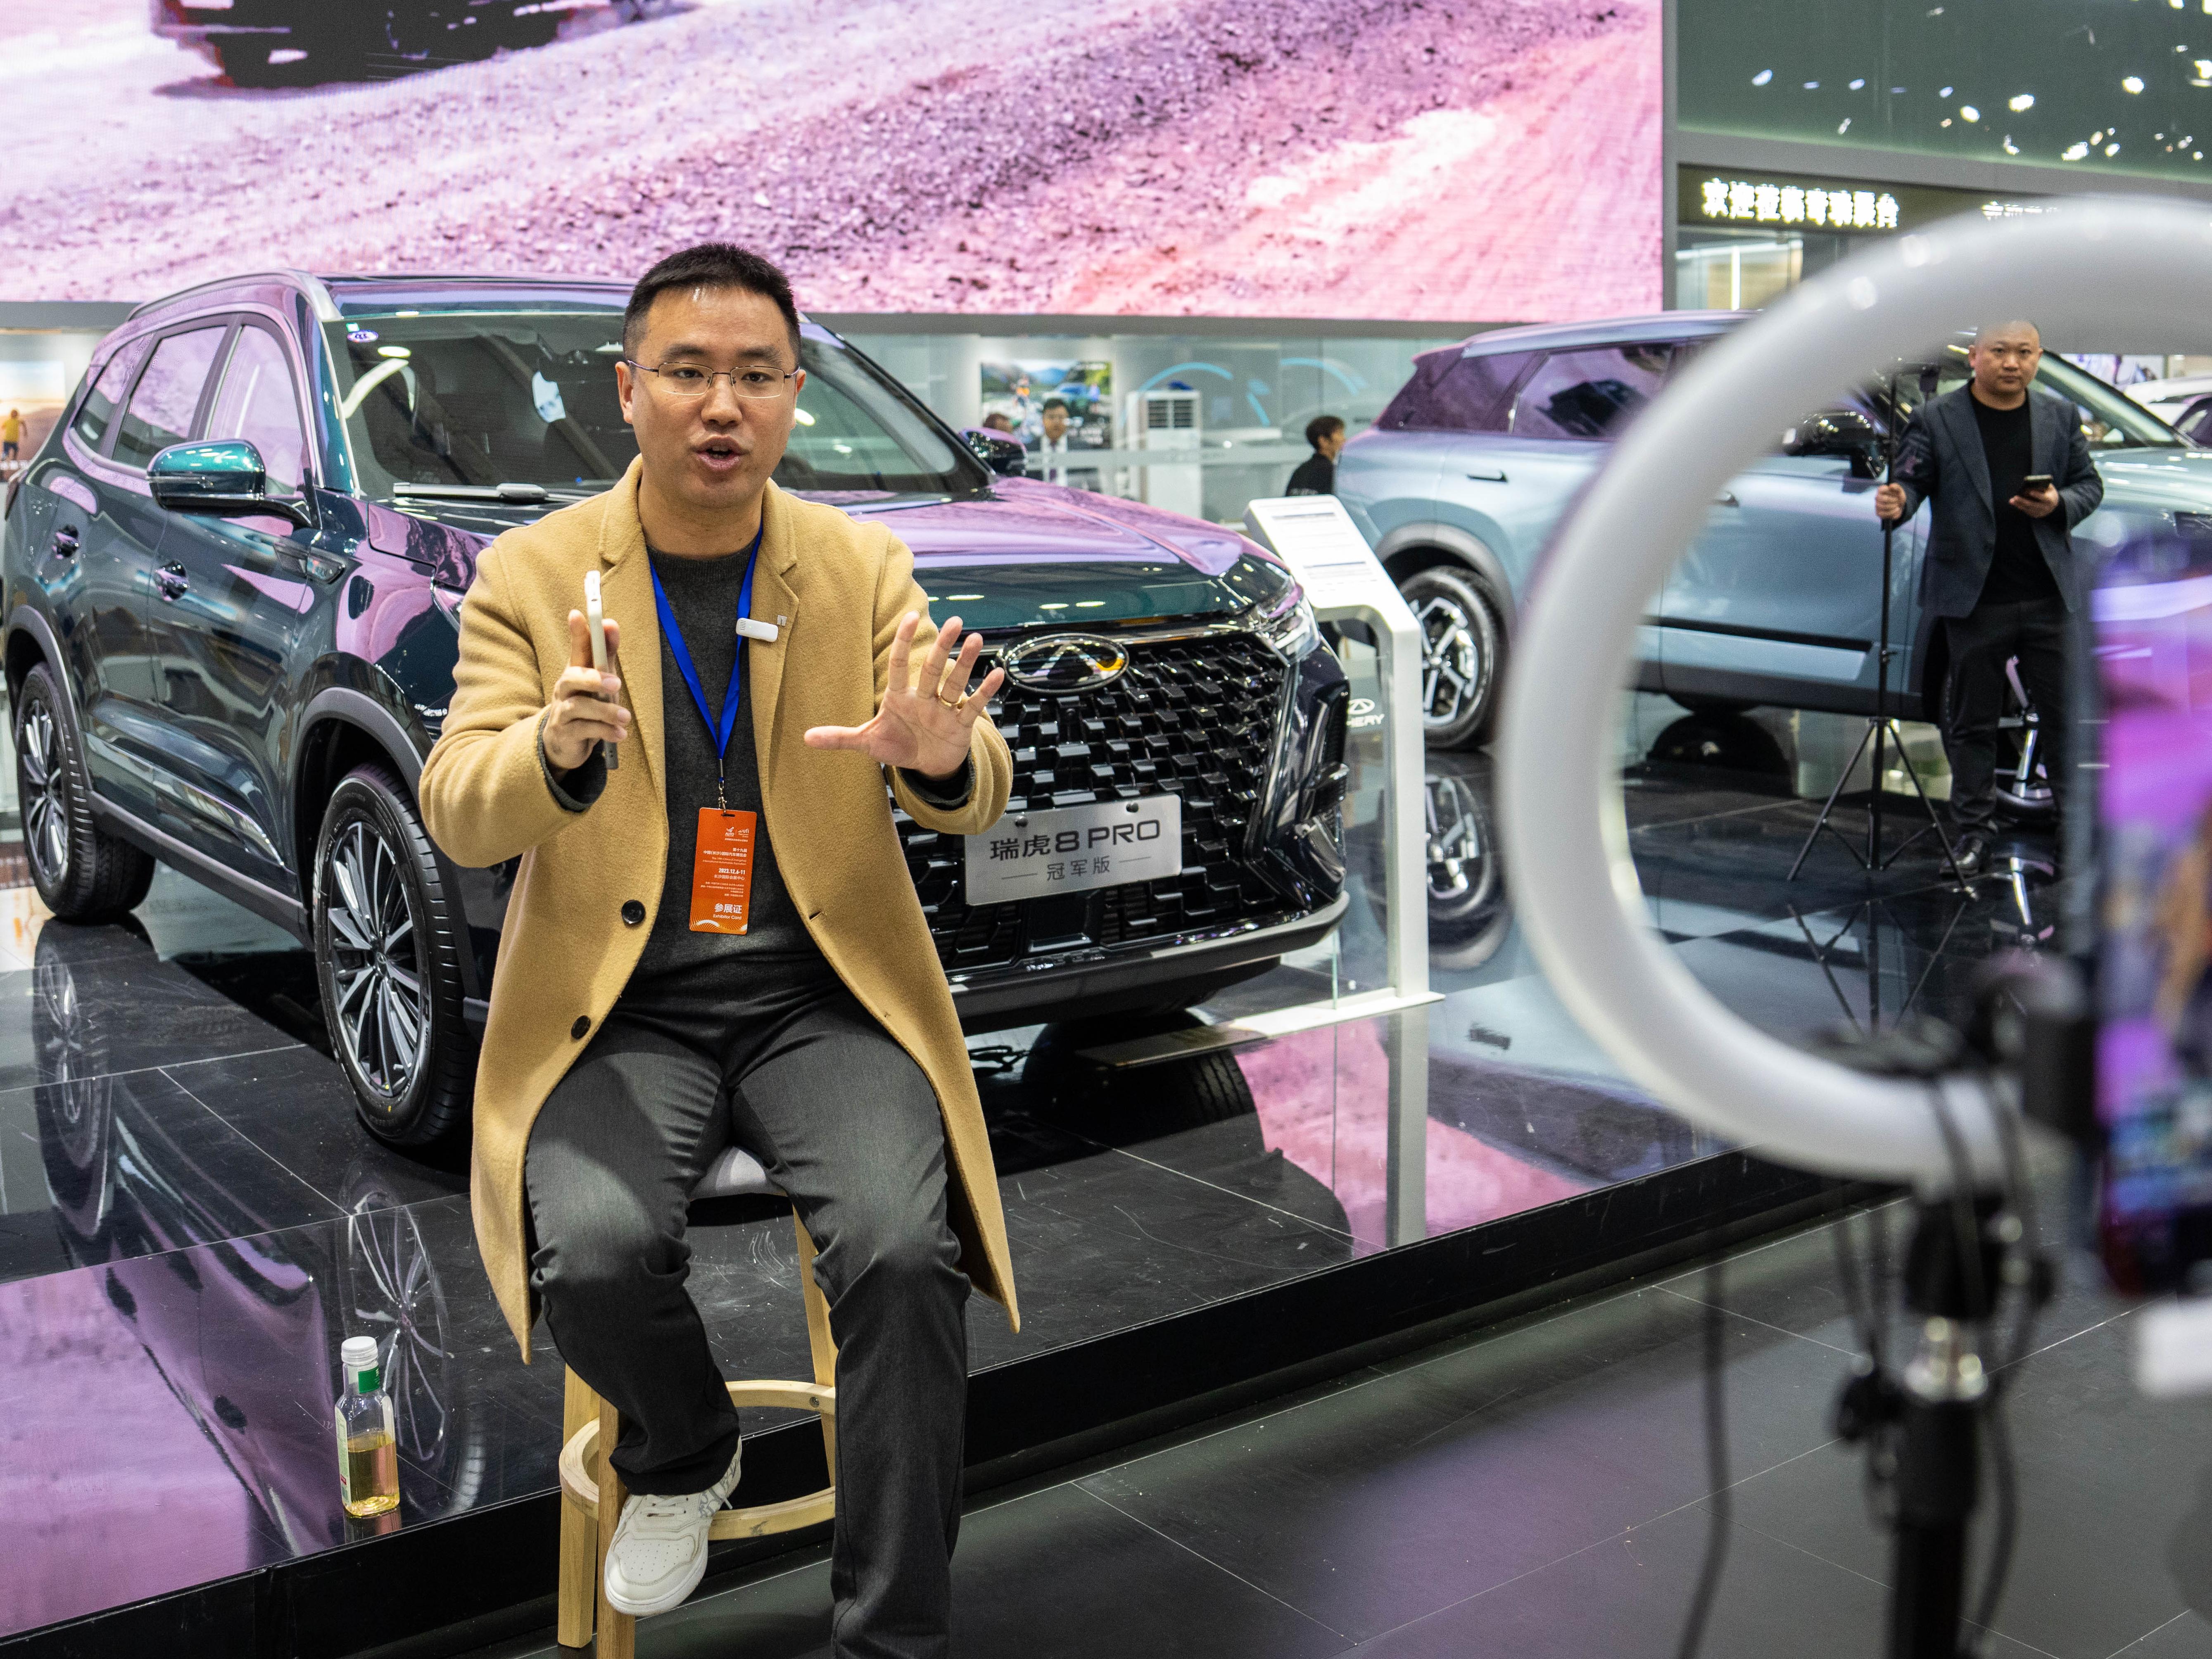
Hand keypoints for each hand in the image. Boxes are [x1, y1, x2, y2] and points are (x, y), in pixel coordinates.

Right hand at [542, 608, 628, 771]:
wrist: (566, 743)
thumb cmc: (588, 705)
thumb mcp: (600, 680)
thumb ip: (607, 655)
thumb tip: (611, 624)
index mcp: (575, 672)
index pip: (576, 649)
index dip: (577, 632)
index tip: (577, 614)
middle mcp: (564, 689)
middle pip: (570, 677)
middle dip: (593, 678)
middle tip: (616, 684)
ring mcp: (562, 712)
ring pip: (579, 707)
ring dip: (606, 711)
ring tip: (626, 718)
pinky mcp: (565, 734)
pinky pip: (584, 730)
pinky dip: (605, 731)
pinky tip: (620, 734)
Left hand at [804, 613, 1004, 775]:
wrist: (925, 767)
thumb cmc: (897, 747)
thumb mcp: (868, 743)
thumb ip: (839, 738)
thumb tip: (806, 738)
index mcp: (899, 698)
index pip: (899, 664)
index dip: (903, 642)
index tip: (910, 618)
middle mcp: (923, 698)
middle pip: (932, 669)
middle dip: (943, 646)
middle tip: (956, 622)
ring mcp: (943, 710)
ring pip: (955, 682)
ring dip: (965, 663)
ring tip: (977, 639)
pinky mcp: (960, 725)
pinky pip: (973, 706)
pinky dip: (985, 692)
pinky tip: (997, 674)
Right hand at [1875, 482, 1906, 521]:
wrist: (1899, 506)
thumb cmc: (1898, 497)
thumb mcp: (1900, 491)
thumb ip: (1896, 487)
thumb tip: (1890, 486)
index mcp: (1881, 490)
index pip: (1881, 490)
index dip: (1890, 492)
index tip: (1896, 493)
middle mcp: (1877, 497)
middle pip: (1884, 499)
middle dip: (1893, 500)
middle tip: (1897, 500)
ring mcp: (1877, 505)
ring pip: (1884, 507)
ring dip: (1893, 506)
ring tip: (1897, 505)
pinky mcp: (1878, 513)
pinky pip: (1885, 514)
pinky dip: (1893, 512)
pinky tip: (1896, 510)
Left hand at [2010, 484, 2059, 518]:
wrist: (2052, 505)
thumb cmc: (2049, 493)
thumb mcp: (2049, 488)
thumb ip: (2042, 485)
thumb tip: (2031, 483)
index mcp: (2050, 500)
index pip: (2044, 498)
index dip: (2037, 495)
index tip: (2030, 491)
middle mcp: (2045, 508)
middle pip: (2033, 505)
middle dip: (2023, 501)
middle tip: (2015, 497)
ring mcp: (2039, 512)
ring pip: (2028, 509)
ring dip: (2019, 504)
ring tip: (2011, 500)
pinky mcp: (2034, 515)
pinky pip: (2026, 511)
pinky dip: (2019, 506)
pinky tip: (2013, 502)